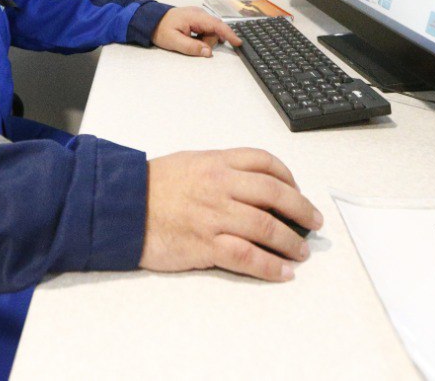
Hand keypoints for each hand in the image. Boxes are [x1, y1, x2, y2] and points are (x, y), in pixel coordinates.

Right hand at [140, 148, 322, 281]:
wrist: (121, 207)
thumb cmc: (152, 186)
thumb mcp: (189, 162)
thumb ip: (220, 169)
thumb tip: (251, 184)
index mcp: (217, 162)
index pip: (265, 162)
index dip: (289, 177)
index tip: (297, 191)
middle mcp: (220, 185)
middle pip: (275, 194)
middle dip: (301, 209)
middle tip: (313, 222)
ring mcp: (214, 215)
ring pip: (266, 227)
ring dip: (290, 241)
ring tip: (301, 252)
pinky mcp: (205, 244)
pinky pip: (247, 256)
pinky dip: (269, 266)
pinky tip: (282, 272)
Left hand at [151, 6, 241, 56]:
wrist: (149, 21)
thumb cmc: (160, 29)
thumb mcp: (174, 41)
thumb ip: (192, 47)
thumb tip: (208, 52)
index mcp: (195, 17)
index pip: (217, 25)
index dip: (229, 34)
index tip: (238, 43)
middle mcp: (199, 14)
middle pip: (214, 31)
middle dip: (207, 42)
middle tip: (190, 44)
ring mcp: (198, 16)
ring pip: (210, 32)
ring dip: (203, 41)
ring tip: (187, 40)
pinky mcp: (196, 20)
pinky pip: (205, 31)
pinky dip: (201, 38)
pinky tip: (191, 38)